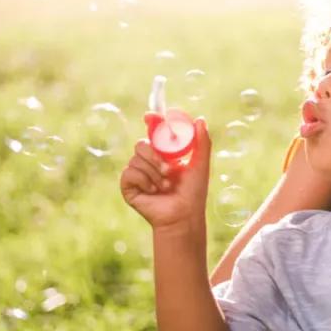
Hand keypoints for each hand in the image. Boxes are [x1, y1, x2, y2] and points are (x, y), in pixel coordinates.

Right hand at [120, 113, 210, 230]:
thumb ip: (202, 142)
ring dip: (154, 173)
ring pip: (135, 159)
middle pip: (141, 144)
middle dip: (155, 156)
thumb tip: (200, 120)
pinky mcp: (128, 186)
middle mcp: (149, 161)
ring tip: (165, 186)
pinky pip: (129, 173)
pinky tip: (153, 191)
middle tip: (170, 170)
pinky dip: (144, 181)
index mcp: (164, 154)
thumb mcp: (200, 164)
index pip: (153, 133)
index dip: (151, 122)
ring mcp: (137, 174)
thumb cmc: (194, 192)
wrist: (183, 215)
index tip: (151, 116)